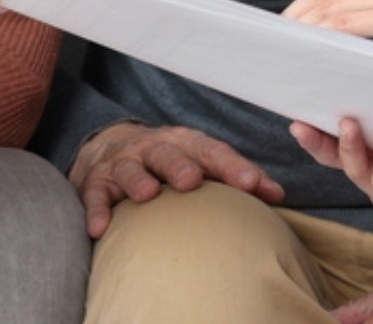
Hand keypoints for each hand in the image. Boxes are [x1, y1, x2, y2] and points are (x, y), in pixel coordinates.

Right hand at [68, 122, 284, 236]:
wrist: (109, 146)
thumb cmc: (169, 160)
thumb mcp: (200, 161)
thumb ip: (236, 177)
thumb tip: (277, 195)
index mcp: (186, 143)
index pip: (213, 152)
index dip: (233, 167)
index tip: (253, 185)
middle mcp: (155, 148)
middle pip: (169, 153)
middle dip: (181, 166)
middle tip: (193, 180)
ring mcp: (124, 163)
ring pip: (131, 169)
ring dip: (139, 179)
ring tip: (147, 194)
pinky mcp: (96, 181)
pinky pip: (95, 195)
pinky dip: (97, 210)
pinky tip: (100, 228)